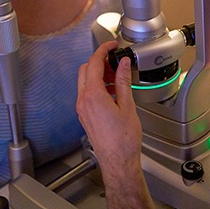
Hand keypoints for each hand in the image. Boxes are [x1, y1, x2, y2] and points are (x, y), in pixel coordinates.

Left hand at [76, 41, 141, 173]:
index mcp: (93, 96)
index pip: (93, 63)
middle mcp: (83, 101)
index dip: (103, 50)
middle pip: (85, 70)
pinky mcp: (85, 116)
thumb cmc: (123, 140)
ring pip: (84, 82)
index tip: (111, 45)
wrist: (118, 163)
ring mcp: (82, 109)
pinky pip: (87, 93)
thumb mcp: (127, 106)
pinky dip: (97, 86)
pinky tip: (113, 91)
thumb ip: (123, 81)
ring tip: (117, 76)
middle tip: (115, 61)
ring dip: (98, 74)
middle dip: (99, 62)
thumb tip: (123, 64)